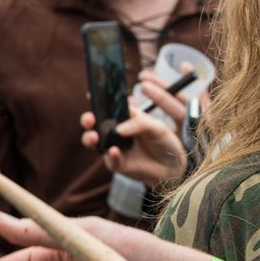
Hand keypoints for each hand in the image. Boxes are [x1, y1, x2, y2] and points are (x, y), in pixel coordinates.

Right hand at [79, 73, 187, 189]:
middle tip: (90, 119)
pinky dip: (111, 155)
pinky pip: (110, 160)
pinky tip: (114, 151)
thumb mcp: (157, 127)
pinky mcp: (117, 164)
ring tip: (94, 137)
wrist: (172, 166)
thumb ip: (139, 123)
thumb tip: (118, 129)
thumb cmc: (164, 142)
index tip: (90, 94)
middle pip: (93, 124)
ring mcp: (114, 147)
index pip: (107, 107)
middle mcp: (114, 132)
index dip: (97, 101)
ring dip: (90, 138)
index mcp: (124, 118)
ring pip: (94, 143)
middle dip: (87, 120)